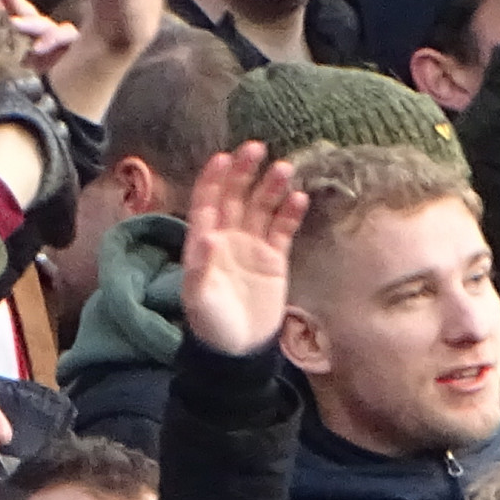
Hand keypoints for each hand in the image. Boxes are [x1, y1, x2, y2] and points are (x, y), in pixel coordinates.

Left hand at [178, 141, 304, 354]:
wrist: (239, 350)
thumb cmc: (211, 324)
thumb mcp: (199, 299)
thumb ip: (200, 268)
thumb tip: (206, 236)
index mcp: (203, 242)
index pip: (207, 202)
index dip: (214, 179)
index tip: (224, 157)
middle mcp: (227, 237)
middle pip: (235, 197)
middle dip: (244, 172)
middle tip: (257, 148)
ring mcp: (252, 246)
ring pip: (261, 208)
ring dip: (271, 187)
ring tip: (285, 168)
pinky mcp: (274, 259)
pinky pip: (282, 230)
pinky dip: (290, 214)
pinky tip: (300, 198)